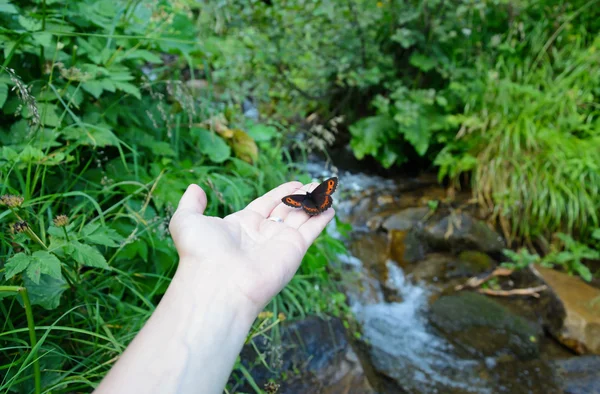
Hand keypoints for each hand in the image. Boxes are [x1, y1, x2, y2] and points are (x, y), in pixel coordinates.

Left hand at [168, 181, 334, 313]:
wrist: (218, 284)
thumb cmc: (200, 254)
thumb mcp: (187, 222)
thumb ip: (191, 204)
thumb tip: (195, 188)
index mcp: (242, 225)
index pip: (266, 204)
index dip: (281, 193)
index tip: (295, 183)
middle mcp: (263, 234)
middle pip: (287, 209)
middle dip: (301, 196)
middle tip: (314, 183)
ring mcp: (279, 242)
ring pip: (301, 216)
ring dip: (314, 202)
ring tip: (326, 188)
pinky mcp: (294, 249)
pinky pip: (312, 229)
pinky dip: (322, 218)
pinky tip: (331, 208)